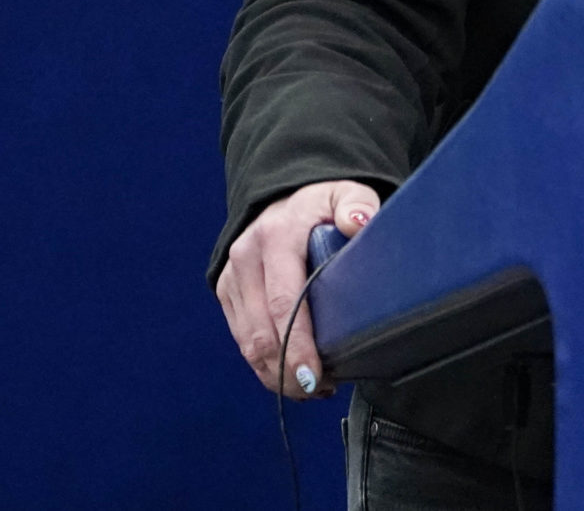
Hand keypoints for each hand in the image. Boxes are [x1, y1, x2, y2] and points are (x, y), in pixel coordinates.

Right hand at [216, 178, 381, 397]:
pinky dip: (265, 364)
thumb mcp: (344, 194)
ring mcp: (232, 278)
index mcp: (276, 236)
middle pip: (261, 332)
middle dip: (287, 370)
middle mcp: (246, 258)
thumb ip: (356, 204)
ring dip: (276, 374)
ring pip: (247, 343)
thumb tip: (358, 223)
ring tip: (311, 389)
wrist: (283, 198)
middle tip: (318, 389)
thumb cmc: (321, 203)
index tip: (314, 375)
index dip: (297, 343)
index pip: (283, 301)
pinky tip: (292, 376)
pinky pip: (242, 339)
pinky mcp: (226, 293)